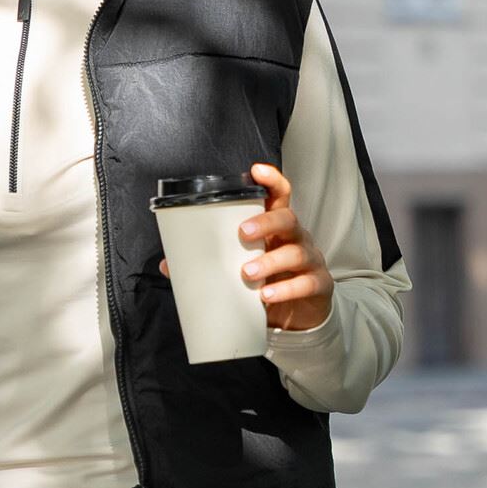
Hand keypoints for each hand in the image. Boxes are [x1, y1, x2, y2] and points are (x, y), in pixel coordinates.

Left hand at [158, 160, 334, 332]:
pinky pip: (307, 283)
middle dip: (265, 222)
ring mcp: (310, 261)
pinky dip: (287, 289)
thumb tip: (168, 265)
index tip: (256, 170)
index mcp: (275, 229)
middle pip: (288, 219)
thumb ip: (210, 264)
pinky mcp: (318, 285)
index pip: (279, 196)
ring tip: (247, 273)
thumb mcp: (240, 270)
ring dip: (270, 261)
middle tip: (242, 233)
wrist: (295, 317)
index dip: (271, 180)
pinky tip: (267, 296)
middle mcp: (296, 238)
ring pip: (296, 252)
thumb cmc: (267, 282)